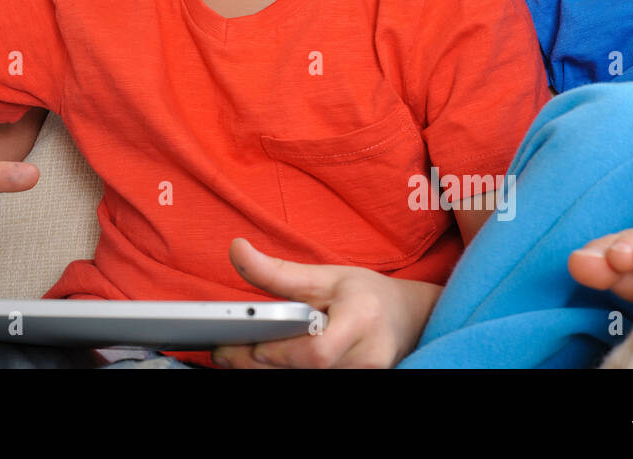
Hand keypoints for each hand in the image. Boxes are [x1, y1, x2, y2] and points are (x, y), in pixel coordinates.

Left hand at [211, 238, 440, 368]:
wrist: (407, 318)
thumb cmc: (364, 293)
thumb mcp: (325, 275)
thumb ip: (279, 271)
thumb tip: (236, 250)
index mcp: (362, 319)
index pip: (318, 351)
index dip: (282, 353)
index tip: (247, 344)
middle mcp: (368, 355)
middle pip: (308, 372)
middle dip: (261, 364)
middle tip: (225, 352)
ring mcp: (366, 375)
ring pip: (310, 380)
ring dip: (269, 371)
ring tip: (236, 357)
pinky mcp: (359, 382)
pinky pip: (318, 381)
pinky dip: (288, 373)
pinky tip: (264, 364)